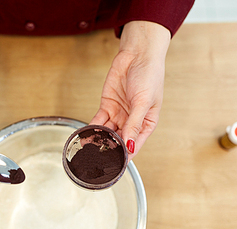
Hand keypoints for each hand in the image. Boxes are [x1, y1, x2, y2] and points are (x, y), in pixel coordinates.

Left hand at [90, 21, 170, 158]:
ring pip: (107, 132)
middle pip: (119, 140)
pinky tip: (86, 136)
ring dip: (99, 140)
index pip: (135, 144)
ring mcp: (119, 114)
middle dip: (109, 149)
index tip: (116, 166)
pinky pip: (98, 121)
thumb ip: (134, 124)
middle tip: (98, 159)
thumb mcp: (144, 102)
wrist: (137, 54)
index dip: (126, 155)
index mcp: (147, 123)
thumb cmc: (149, 75)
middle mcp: (132, 121)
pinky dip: (92, 128)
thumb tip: (130, 146)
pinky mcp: (107, 105)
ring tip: (89, 150)